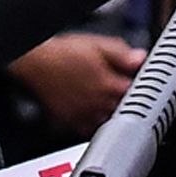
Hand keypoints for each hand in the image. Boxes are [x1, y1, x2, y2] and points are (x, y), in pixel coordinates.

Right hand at [12, 32, 143, 132]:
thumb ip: (122, 54)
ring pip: (108, 122)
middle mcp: (98, 105)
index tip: (140, 83)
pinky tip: (92, 113)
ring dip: (111, 114)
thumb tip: (140, 59)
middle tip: (122, 91)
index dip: (139, 87)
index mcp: (109, 86)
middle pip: (123, 110)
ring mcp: (84, 116)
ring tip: (106, 101)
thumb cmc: (62, 54)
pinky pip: (89, 131)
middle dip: (125, 101)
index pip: (136, 93)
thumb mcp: (97, 45)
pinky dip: (94, 124)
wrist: (35, 64)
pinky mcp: (70, 123)